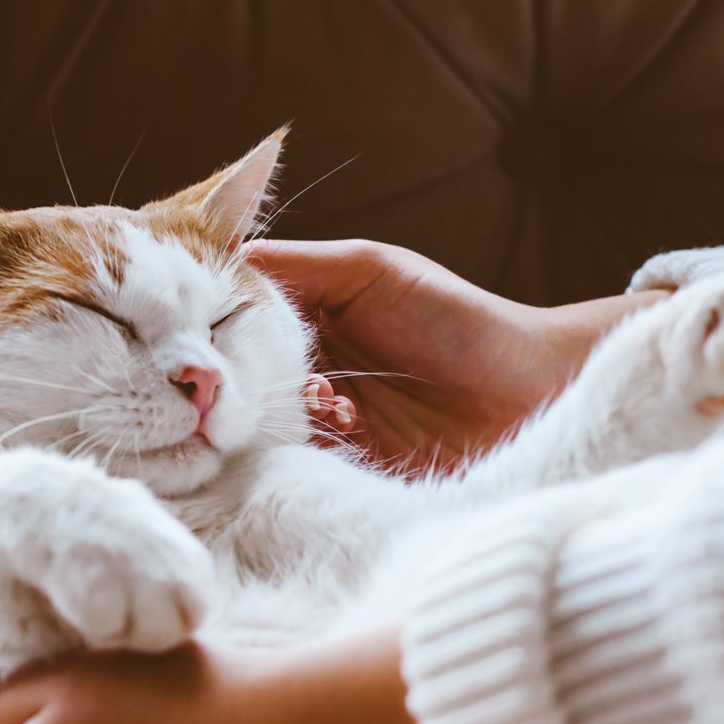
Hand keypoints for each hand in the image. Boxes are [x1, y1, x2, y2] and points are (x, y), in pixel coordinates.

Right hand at [250, 238, 663, 471]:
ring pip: (266, 423)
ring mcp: (326, 419)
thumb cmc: (460, 319)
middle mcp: (310, 367)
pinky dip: (304, 449)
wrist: (531, 390)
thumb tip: (227, 259)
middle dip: (238, 380)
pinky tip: (336, 425)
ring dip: (278, 415)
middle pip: (244, 378)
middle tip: (237, 379)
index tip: (192, 334)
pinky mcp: (347, 464)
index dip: (214, 327)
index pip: (240, 321)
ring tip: (316, 395)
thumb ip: (300, 266)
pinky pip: (300, 462)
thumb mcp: (374, 270)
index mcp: (311, 316)